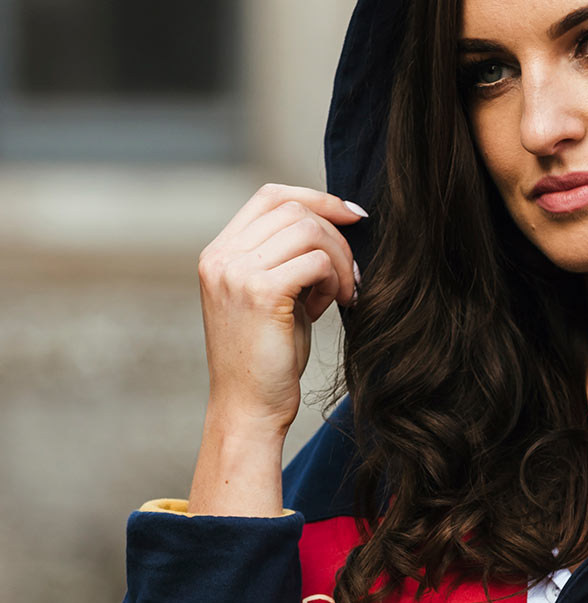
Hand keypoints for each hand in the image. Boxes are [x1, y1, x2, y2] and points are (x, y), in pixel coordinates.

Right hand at [197, 182, 364, 436]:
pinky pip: (316, 262)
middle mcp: (221, 257)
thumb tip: (335, 225)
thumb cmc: (267, 358)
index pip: (270, 196)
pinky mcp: (261, 292)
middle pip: (295, 210)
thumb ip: (288, 259)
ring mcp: (236, 272)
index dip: (317, 198)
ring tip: (340, 295)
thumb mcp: (273, 297)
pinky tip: (332, 306)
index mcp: (219, 253)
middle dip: (336, 237)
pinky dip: (334, 280)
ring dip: (339, 261)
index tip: (352, 216)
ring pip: (309, 232)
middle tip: (350, 277)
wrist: (249, 407)